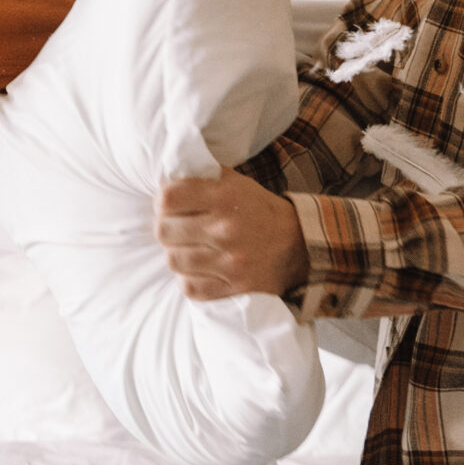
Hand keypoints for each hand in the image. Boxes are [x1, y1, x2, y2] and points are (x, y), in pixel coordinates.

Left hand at [155, 168, 309, 301]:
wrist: (300, 245)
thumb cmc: (260, 210)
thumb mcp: (236, 182)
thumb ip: (203, 177)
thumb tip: (167, 177)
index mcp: (225, 197)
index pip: (168, 199)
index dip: (163, 202)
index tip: (170, 206)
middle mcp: (226, 229)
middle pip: (164, 231)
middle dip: (167, 228)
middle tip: (178, 229)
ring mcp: (230, 262)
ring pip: (173, 261)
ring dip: (177, 255)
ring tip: (188, 249)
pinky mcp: (234, 287)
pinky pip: (190, 287)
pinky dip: (189, 279)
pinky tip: (199, 269)